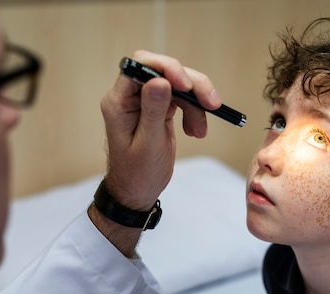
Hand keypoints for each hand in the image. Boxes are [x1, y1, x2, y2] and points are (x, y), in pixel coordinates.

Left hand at [99, 50, 220, 209]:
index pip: (141, 66)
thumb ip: (153, 111)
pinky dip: (195, 111)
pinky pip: (182, 97)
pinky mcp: (159, 106)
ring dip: (196, 102)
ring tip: (200, 131)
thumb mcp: (148, 144)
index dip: (166, 68)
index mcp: (118, 101)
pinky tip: (197, 130)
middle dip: (190, 85)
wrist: (137, 192)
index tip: (187, 85)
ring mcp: (145, 100)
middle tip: (211, 104)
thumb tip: (160, 81)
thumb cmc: (138, 174)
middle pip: (164, 71)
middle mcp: (130, 96)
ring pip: (177, 83)